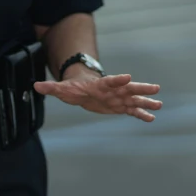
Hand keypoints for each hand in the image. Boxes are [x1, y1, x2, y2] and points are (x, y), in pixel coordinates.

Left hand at [33, 71, 161, 121]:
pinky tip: (151, 118)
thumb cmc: (73, 88)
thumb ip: (51, 88)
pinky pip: (132, 111)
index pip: (110, 81)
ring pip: (134, 100)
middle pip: (128, 89)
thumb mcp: (62, 89)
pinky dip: (141, 115)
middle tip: (155, 87)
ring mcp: (118, 98)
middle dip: (141, 88)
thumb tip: (36, 86)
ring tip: (159, 105)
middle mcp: (113, 90)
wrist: (82, 89)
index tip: (128, 77)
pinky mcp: (119, 107)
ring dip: (146, 102)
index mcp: (100, 85)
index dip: (118, 80)